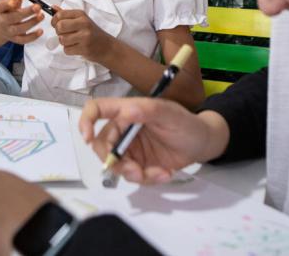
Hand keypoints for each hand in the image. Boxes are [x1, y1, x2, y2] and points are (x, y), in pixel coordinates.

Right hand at [0, 0, 43, 44]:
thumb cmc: (8, 9)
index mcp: (1, 8)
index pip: (0, 6)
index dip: (5, 4)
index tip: (13, 1)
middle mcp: (3, 20)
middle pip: (13, 18)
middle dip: (26, 13)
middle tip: (37, 7)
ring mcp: (9, 30)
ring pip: (20, 28)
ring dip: (32, 23)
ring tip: (41, 16)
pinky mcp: (15, 39)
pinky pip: (23, 40)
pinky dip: (32, 37)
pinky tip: (40, 31)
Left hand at [51, 6, 113, 63]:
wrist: (106, 46)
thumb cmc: (91, 32)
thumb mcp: (80, 20)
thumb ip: (66, 14)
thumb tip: (53, 8)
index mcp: (81, 14)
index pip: (60, 15)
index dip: (54, 21)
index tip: (57, 25)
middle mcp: (84, 23)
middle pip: (59, 27)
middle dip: (58, 32)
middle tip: (65, 34)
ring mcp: (85, 36)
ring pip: (62, 39)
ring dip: (64, 42)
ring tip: (72, 41)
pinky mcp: (85, 48)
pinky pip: (66, 50)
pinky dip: (69, 50)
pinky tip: (76, 47)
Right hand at [78, 97, 229, 183]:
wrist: (202, 144)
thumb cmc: (186, 123)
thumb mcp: (170, 113)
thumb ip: (148, 110)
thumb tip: (126, 111)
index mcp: (126, 111)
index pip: (96, 109)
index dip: (85, 121)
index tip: (87, 138)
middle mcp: (123, 129)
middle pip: (101, 144)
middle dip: (115, 160)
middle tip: (135, 171)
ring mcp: (130, 148)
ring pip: (116, 165)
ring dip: (134, 173)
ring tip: (158, 174)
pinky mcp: (138, 165)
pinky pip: (133, 176)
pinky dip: (148, 179)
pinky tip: (165, 174)